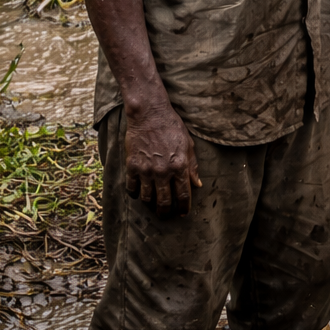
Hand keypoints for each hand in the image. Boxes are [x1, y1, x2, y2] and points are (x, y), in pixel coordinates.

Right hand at [123, 100, 201, 217]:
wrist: (149, 114)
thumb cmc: (172, 127)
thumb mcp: (188, 145)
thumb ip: (192, 167)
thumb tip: (197, 185)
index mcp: (180, 166)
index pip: (183, 195)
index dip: (183, 208)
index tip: (183, 213)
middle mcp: (163, 171)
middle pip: (164, 201)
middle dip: (166, 212)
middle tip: (166, 215)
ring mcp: (146, 170)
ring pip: (147, 198)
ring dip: (150, 204)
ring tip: (153, 205)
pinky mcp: (132, 166)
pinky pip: (131, 188)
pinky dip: (135, 193)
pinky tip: (138, 193)